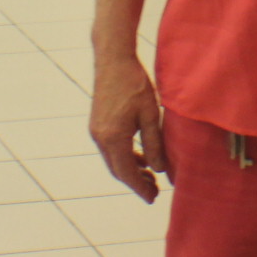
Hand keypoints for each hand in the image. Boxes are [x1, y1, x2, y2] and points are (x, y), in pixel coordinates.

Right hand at [90, 55, 165, 202]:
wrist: (113, 59)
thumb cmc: (134, 84)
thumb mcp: (150, 115)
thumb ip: (154, 143)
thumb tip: (159, 168)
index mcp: (113, 138)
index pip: (127, 173)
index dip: (140, 187)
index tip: (153, 198)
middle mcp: (100, 137)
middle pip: (118, 169)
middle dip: (135, 182)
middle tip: (154, 190)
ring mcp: (97, 130)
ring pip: (113, 159)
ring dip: (130, 169)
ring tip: (150, 175)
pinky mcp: (98, 122)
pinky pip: (110, 147)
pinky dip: (125, 155)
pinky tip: (139, 155)